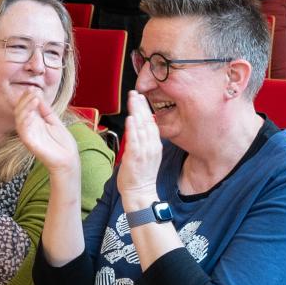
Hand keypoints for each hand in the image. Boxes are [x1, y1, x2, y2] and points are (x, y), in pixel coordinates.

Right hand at [13, 92, 80, 180]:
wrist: (68, 159)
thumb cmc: (63, 144)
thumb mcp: (55, 122)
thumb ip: (46, 111)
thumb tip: (39, 97)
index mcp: (35, 122)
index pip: (26, 107)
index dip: (28, 97)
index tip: (34, 89)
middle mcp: (29, 127)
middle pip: (21, 110)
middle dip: (25, 99)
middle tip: (32, 91)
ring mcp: (28, 134)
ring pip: (20, 118)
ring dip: (25, 106)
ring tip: (34, 98)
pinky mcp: (28, 141)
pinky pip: (23, 128)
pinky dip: (25, 118)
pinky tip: (32, 110)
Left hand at [116, 91, 162, 207]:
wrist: (140, 192)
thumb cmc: (139, 175)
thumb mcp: (145, 155)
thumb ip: (142, 141)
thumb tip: (136, 129)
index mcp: (155, 145)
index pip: (151, 123)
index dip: (146, 109)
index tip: (140, 97)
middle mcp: (152, 146)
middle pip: (148, 122)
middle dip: (141, 106)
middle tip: (136, 93)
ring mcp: (145, 151)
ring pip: (142, 128)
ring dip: (137, 112)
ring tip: (133, 100)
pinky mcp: (136, 157)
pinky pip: (135, 140)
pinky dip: (133, 129)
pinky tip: (131, 118)